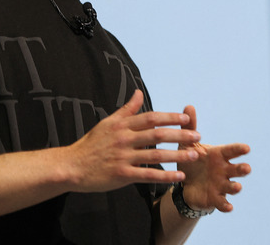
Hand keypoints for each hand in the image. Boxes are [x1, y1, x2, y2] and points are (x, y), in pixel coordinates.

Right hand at [65, 90, 201, 192]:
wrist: (73, 165)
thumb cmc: (91, 144)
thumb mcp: (108, 123)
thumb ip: (127, 110)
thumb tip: (139, 93)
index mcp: (122, 125)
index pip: (150, 118)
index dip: (169, 117)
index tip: (185, 119)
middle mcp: (124, 139)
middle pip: (157, 134)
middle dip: (179, 135)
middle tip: (197, 136)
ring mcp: (123, 157)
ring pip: (155, 155)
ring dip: (177, 155)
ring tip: (192, 155)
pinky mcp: (122, 174)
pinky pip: (148, 175)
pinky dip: (165, 176)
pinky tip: (178, 176)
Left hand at [176, 105, 250, 211]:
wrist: (187, 184)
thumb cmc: (192, 160)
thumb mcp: (188, 144)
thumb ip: (189, 128)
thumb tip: (188, 106)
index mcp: (219, 155)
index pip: (232, 151)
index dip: (239, 150)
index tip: (247, 148)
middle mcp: (224, 170)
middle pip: (237, 169)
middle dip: (242, 169)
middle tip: (246, 168)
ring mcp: (221, 185)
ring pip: (232, 186)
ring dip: (236, 187)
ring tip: (237, 187)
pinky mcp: (215, 198)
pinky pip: (223, 203)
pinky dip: (226, 205)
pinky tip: (228, 207)